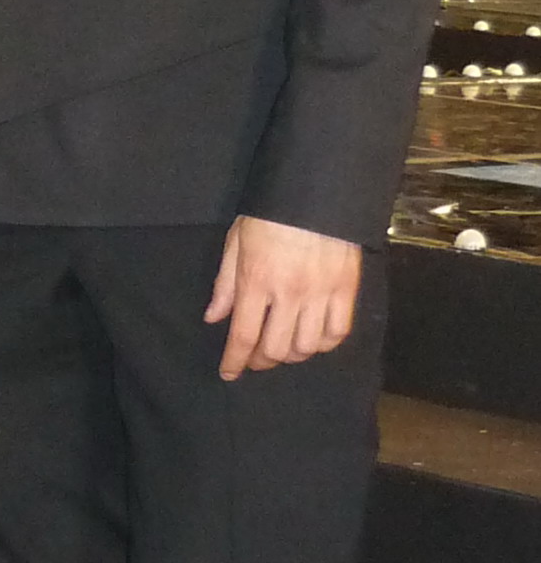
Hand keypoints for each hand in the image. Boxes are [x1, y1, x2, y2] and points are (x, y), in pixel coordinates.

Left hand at [206, 216, 361, 380]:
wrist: (318, 189)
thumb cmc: (270, 213)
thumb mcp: (236, 241)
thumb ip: (225, 284)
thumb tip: (214, 318)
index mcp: (257, 280)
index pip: (244, 336)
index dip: (235, 361)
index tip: (229, 373)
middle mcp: (289, 292)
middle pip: (276, 348)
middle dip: (262, 361)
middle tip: (256, 359)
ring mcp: (321, 292)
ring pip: (307, 346)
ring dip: (292, 354)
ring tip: (284, 347)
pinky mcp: (347, 289)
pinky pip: (338, 332)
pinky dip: (324, 343)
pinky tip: (313, 338)